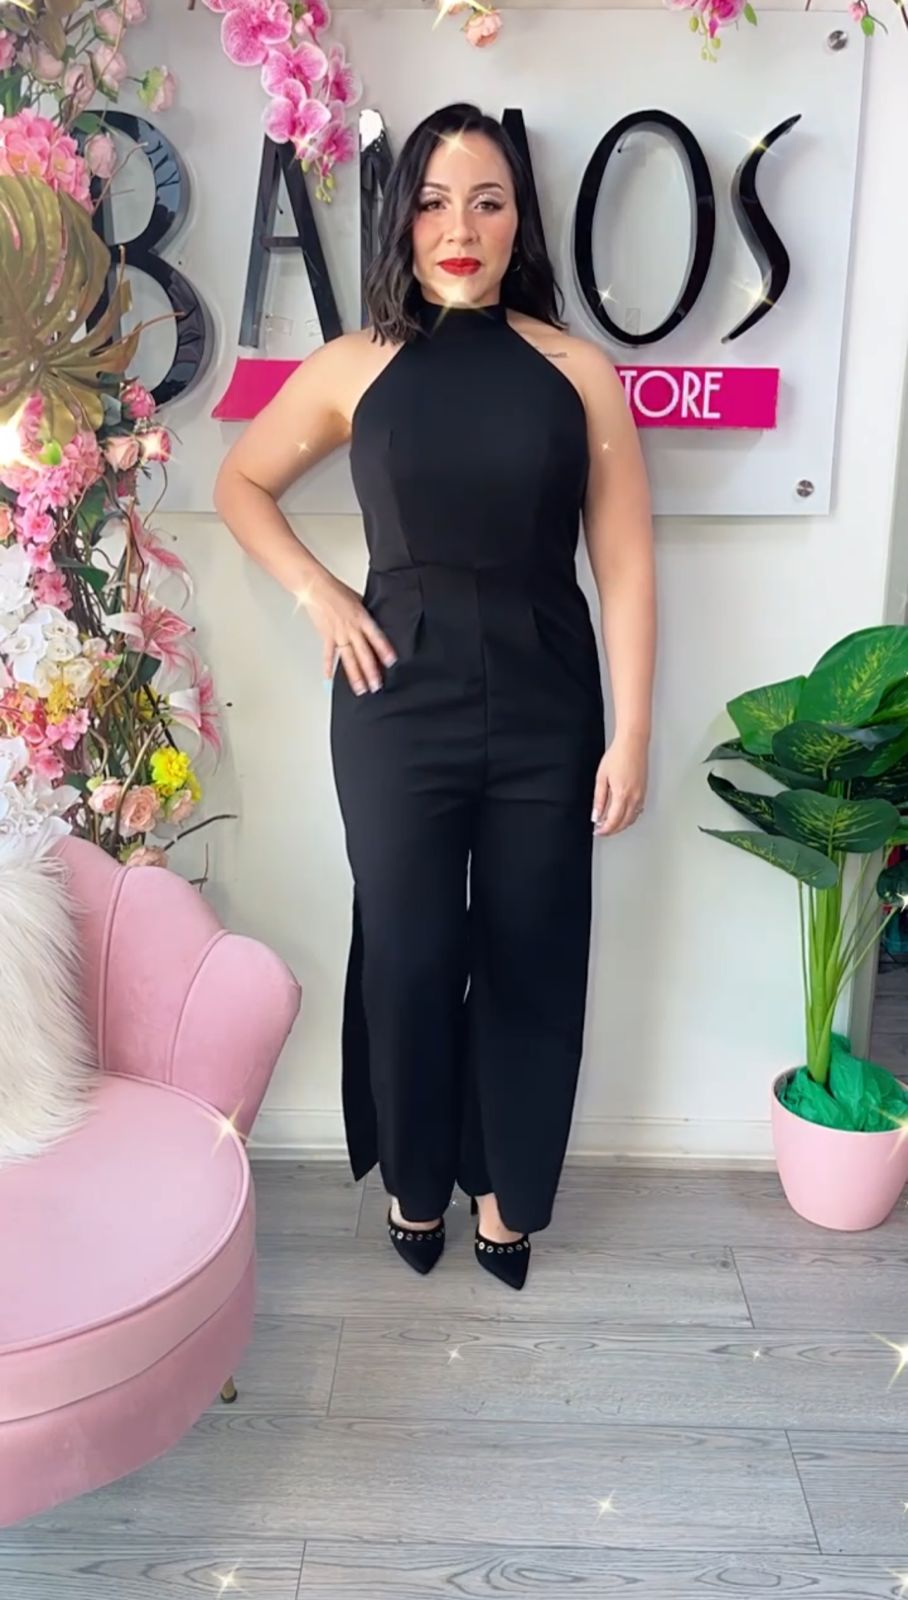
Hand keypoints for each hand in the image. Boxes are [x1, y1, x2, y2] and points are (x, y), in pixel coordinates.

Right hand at [300, 571, 396, 694]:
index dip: (384, 649)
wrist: (316, 588)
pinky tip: (330, 680)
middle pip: (363, 653)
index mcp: (362, 618)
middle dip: (370, 671)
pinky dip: (328, 667)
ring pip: (348, 658)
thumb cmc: (337, 591)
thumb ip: (366, 615)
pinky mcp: (326, 636)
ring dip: (354, 675)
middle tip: (376, 685)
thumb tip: (374, 624)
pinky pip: (328, 655)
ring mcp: (338, 634)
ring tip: (360, 689)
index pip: (376, 636)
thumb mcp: (358, 600)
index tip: (391, 661)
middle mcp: (351, 628)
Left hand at [592, 735, 648, 836]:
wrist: (633, 744)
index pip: (613, 821)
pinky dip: (629, 817)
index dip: (605, 830)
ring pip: (632, 818)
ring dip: (621, 824)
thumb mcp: (601, 778)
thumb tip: (596, 814)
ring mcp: (641, 795)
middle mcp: (634, 797)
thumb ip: (599, 799)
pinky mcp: (644, 791)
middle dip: (612, 830)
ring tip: (610, 823)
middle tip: (602, 830)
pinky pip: (637, 810)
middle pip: (624, 823)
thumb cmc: (618, 756)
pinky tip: (622, 814)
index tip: (598, 831)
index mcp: (622, 794)